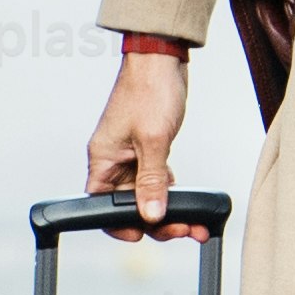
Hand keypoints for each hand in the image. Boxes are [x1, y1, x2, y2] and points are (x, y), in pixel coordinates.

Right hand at [84, 40, 192, 229]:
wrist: (162, 58)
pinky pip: (154, 179)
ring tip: (193, 223)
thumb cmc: (150, 91)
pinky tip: (186, 199)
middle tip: (184, 230)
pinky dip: (169, 191)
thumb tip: (151, 216)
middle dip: (155, 221)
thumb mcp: (153, 141)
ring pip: (144, 194)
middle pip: (127, 204)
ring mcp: (130, 154)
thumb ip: (151, 182)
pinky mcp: (146, 148)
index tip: (144, 236)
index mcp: (102, 158)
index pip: (101, 205)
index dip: (120, 225)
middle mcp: (112, 159)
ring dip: (167, 209)